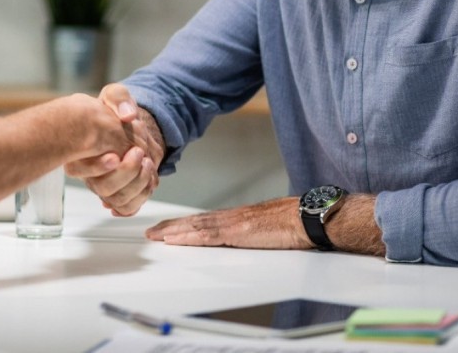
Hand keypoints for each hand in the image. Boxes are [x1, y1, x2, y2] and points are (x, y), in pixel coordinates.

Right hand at [65, 84, 163, 215]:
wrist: (131, 127)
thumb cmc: (117, 111)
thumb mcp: (116, 95)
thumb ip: (119, 99)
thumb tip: (127, 115)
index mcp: (80, 151)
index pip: (78, 168)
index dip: (97, 167)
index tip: (115, 155)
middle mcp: (89, 173)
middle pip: (102, 187)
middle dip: (126, 173)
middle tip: (139, 153)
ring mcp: (104, 185)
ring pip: (117, 199)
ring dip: (137, 184)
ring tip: (148, 163)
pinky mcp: (120, 193)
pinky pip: (128, 207)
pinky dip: (142, 196)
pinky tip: (150, 178)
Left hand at [145, 196, 310, 248]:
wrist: (307, 218)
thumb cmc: (293, 223)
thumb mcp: (266, 229)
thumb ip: (251, 234)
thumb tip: (244, 241)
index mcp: (236, 218)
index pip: (202, 220)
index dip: (183, 224)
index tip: (166, 229)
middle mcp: (230, 217)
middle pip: (193, 221)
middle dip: (171, 227)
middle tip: (151, 232)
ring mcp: (233, 223)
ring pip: (195, 226)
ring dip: (173, 231)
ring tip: (155, 236)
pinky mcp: (238, 232)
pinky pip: (207, 235)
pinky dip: (188, 236)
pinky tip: (174, 240)